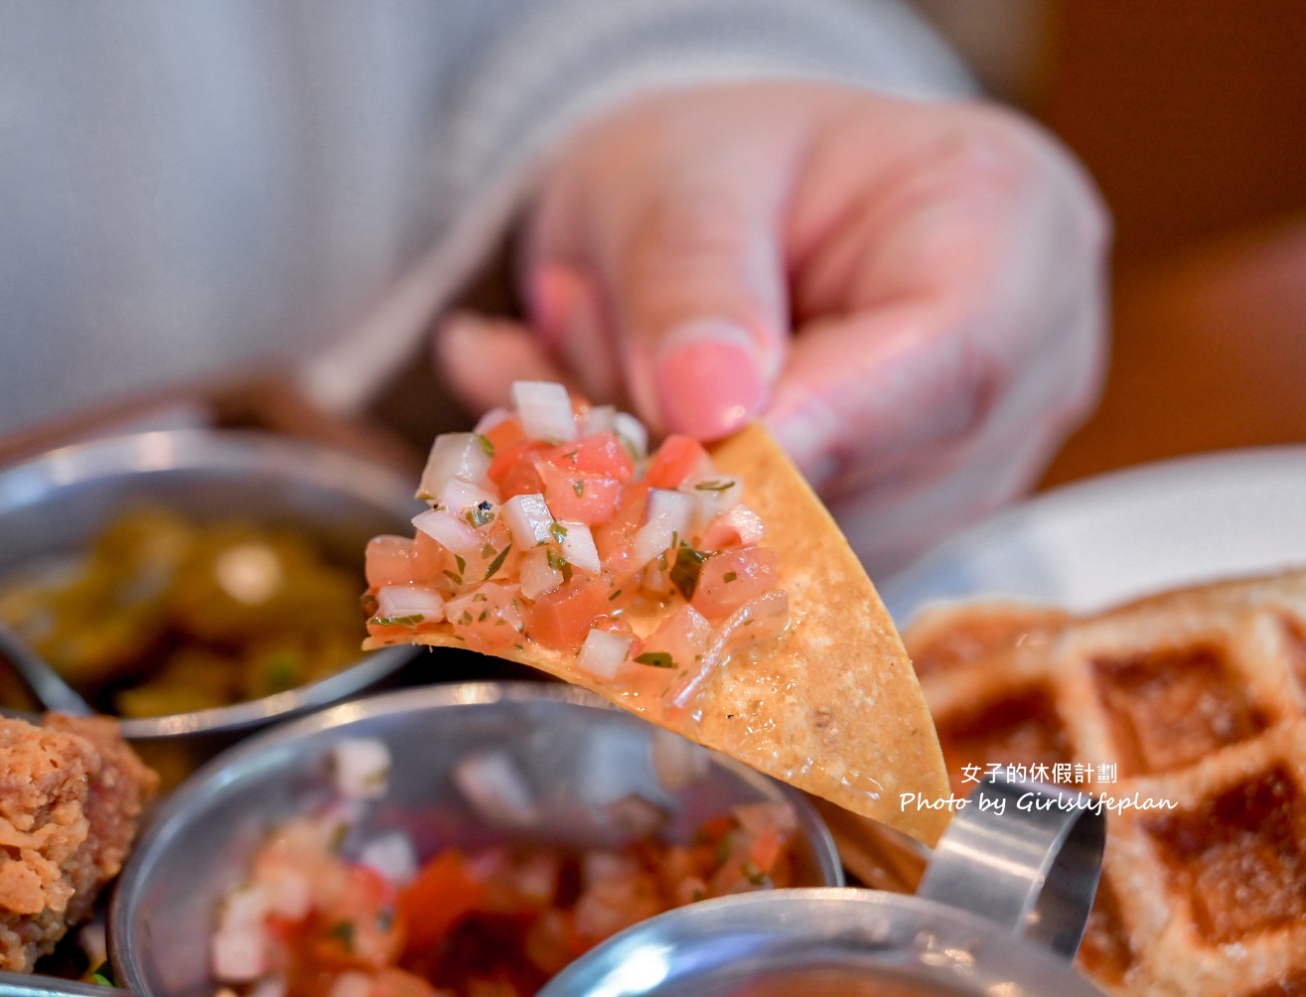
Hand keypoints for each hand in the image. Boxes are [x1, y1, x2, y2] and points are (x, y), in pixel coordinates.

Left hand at [436, 81, 1108, 574]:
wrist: (711, 212)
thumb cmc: (710, 166)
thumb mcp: (672, 176)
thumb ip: (687, 275)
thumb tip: (710, 411)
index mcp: (1008, 222)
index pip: (950, 359)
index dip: (814, 429)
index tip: (676, 449)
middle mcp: (1027, 362)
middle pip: (889, 475)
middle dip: (717, 474)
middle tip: (574, 421)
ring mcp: (976, 464)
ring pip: (828, 551)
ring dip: (684, 508)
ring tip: (586, 399)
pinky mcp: (902, 532)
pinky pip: (789, 576)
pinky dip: (683, 534)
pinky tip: (618, 451)